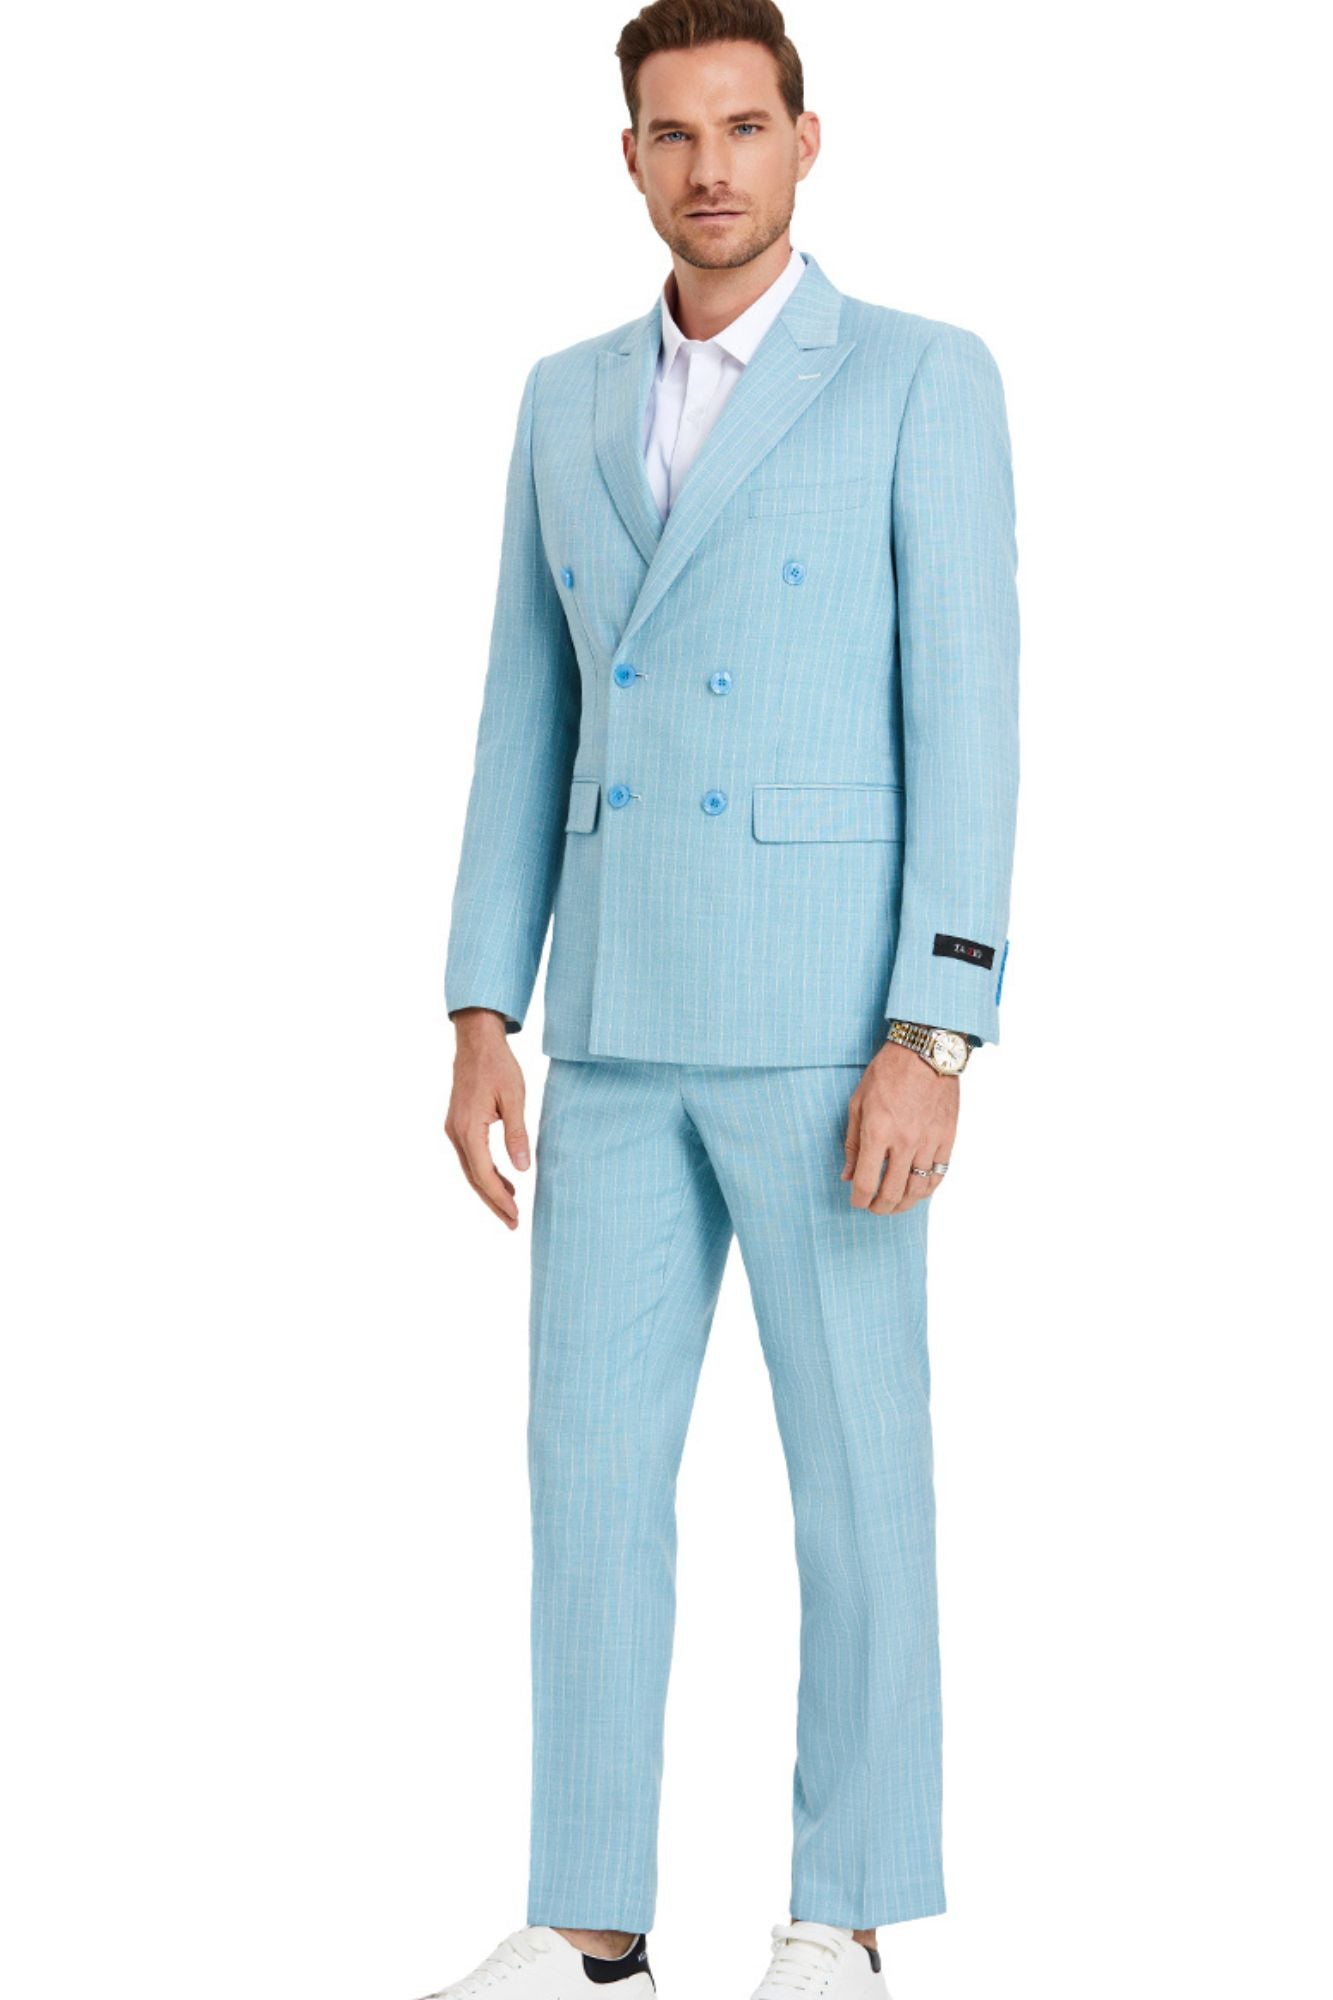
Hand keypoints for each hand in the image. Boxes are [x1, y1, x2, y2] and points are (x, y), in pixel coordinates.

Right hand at [444, 1009, 530, 1228]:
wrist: (476, 1042)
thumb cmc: (497, 1066)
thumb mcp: (514, 1098)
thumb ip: (517, 1135)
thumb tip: (523, 1169)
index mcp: (469, 1128)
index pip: (483, 1174)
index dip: (499, 1198)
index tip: (515, 1215)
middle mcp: (456, 1132)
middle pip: (474, 1178)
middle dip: (493, 1202)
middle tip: (512, 1223)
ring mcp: (454, 1128)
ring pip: (471, 1169)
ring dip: (489, 1189)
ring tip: (511, 1206)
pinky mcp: (458, 1124)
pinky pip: (471, 1156)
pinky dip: (485, 1172)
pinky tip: (503, 1179)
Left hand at [841, 1040, 958, 1213]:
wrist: (925, 1053)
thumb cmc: (887, 1073)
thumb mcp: (858, 1103)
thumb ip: (853, 1143)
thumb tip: (848, 1175)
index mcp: (878, 1132)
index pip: (867, 1182)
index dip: (859, 1199)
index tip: (856, 1201)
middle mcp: (905, 1142)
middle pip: (892, 1192)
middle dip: (879, 1207)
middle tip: (874, 1207)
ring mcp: (929, 1141)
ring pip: (918, 1189)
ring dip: (904, 1204)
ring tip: (895, 1205)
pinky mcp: (947, 1138)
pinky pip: (939, 1173)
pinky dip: (928, 1188)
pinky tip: (918, 1190)